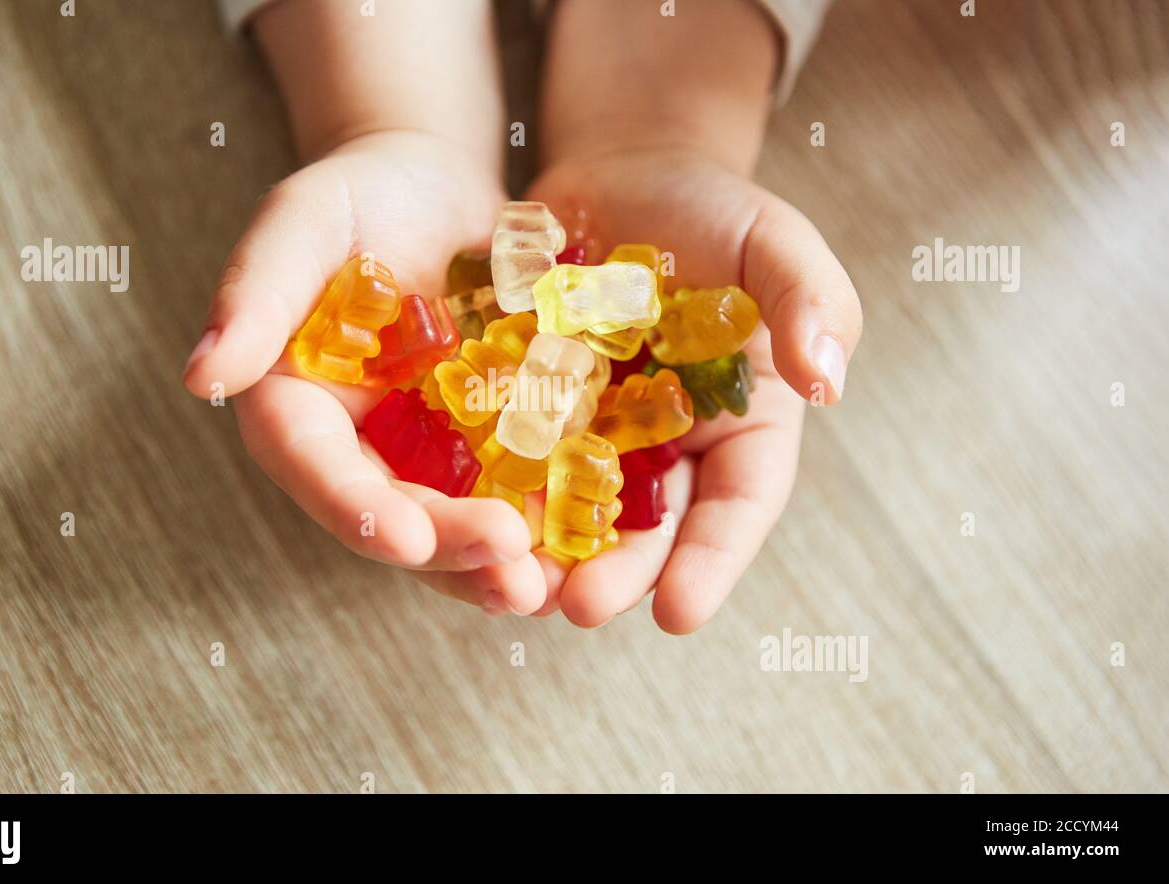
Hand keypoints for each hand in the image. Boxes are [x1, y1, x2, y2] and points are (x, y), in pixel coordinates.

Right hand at [183, 131, 546, 614]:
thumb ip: (255, 291)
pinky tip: (593, 538)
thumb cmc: (360, 192)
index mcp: (298, 408)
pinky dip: (550, 519)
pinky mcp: (492, 445)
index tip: (404, 535)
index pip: (313, 468)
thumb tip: (201, 376)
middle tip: (508, 572)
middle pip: (395, 514)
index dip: (353, 508)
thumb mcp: (303, 222)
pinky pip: (518, 491)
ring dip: (500, 563)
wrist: (440, 187)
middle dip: (449, 548)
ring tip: (549, 584)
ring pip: (457, 524)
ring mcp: (429, 455)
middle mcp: (360, 449)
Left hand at [525, 146, 861, 632]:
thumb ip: (812, 302)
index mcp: (742, 426)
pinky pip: (512, 457)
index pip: (738, 506)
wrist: (624, 176)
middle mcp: (669, 448)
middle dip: (617, 575)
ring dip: (546, 555)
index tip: (679, 614)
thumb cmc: (714, 210)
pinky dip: (491, 490)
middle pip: (649, 529)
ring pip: (574, 512)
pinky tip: (461, 515)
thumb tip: (828, 383)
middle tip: (576, 608)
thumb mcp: (776, 244)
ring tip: (513, 588)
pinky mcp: (533, 409)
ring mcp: (595, 434)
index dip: (712, 563)